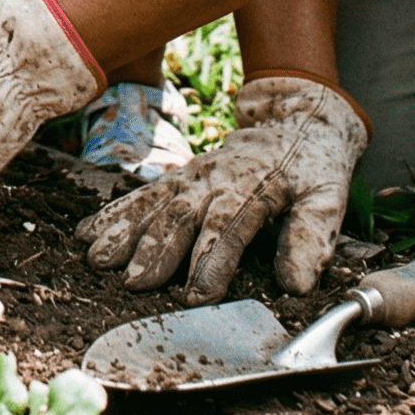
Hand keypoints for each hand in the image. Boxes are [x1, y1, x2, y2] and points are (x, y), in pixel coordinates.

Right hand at [78, 74, 368, 302]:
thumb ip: (310, 237)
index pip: (229, 225)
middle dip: (156, 250)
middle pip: (181, 215)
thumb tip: (296, 283)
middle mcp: (215, 180)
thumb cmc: (312, 168)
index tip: (197, 295)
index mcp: (254, 187)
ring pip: (153, 204)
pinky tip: (86, 232)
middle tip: (135, 282)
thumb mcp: (327, 199)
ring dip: (124, 232)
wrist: (295, 119)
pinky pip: (141, 194)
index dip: (212, 260)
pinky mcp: (178, 177)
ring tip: (98, 258)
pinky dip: (112, 213)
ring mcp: (192, 177)